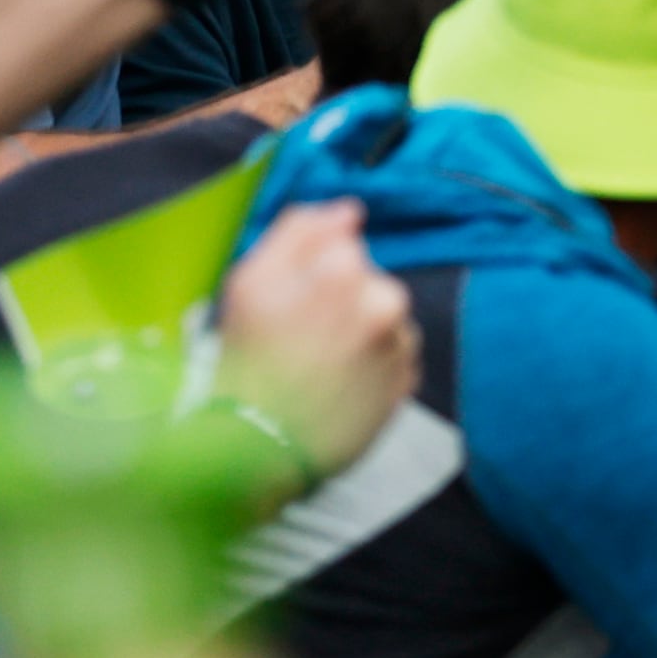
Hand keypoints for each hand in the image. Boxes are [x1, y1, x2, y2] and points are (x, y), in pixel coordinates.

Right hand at [214, 200, 415, 475]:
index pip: (341, 244)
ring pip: (380, 317)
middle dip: (337, 298)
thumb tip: (348, 211)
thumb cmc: (248, 361)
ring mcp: (400, 345)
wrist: (262, 446)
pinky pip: (391, 355)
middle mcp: (386, 303)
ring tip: (315, 364)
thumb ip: (299, 232)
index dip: (310, 269)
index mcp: (346, 271)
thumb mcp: (250, 282)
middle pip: (364, 280)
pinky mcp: (408, 382)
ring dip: (356, 329)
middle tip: (297, 337)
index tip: (288, 300)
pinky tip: (336, 382)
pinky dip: (369, 362)